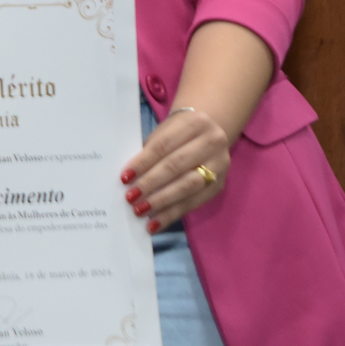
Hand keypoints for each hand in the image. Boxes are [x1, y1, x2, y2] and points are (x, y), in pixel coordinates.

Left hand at [121, 106, 231, 230]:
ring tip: (141, 211)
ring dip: (161, 201)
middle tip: (131, 197)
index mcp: (194, 123)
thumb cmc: (178, 132)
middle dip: (151, 183)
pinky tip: (156, 222)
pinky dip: (173, 213)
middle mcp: (212, 142)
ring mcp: (219, 165)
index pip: (163, 145)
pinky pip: (194, 203)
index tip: (124, 178)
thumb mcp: (166, 131)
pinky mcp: (220, 185)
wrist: (211, 130)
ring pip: (188, 186)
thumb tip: (130, 178)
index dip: (143, 162)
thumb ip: (150, 150)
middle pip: (176, 166)